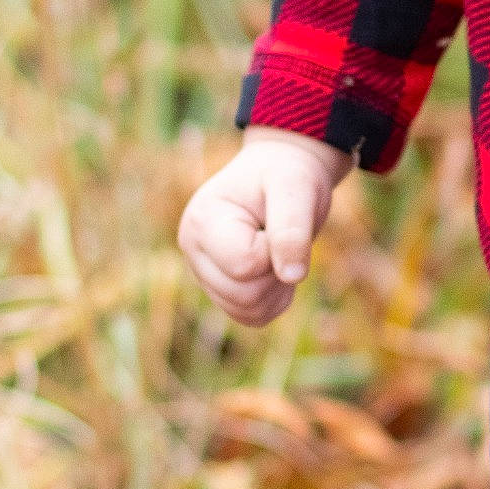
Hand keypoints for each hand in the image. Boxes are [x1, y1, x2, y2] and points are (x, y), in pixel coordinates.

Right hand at [177, 127, 351, 325]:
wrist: (282, 171)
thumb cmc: (287, 174)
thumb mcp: (295, 188)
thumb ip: (292, 229)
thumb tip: (292, 277)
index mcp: (202, 222)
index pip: (244, 265)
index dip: (274, 249)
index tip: (278, 219)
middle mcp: (194, 251)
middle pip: (244, 294)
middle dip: (277, 271)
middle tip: (282, 235)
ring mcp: (204, 273)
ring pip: (248, 310)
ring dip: (277, 287)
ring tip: (278, 248)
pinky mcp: (220, 290)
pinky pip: (252, 317)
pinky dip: (274, 299)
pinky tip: (276, 268)